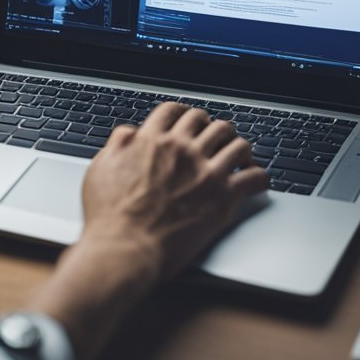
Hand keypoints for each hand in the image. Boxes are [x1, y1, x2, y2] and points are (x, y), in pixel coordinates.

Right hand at [27, 102, 267, 359]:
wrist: (125, 248)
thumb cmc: (109, 215)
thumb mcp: (100, 169)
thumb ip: (117, 144)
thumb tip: (128, 132)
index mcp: (152, 140)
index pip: (175, 111)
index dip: (183, 113)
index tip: (188, 120)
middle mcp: (182, 150)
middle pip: (209, 123)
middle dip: (212, 128)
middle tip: (214, 137)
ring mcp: (205, 172)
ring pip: (237, 143)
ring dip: (239, 147)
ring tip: (239, 156)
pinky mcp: (223, 198)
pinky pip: (254, 177)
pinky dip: (259, 176)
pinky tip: (255, 181)